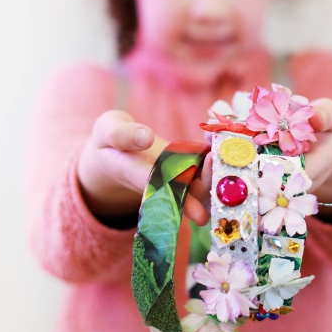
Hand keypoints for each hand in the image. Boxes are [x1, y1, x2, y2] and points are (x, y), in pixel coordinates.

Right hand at [78, 110, 210, 225]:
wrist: (113, 155)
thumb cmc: (107, 142)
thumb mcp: (106, 131)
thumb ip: (121, 134)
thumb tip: (145, 137)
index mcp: (136, 174)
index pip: (158, 186)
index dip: (177, 193)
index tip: (194, 200)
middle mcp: (162, 181)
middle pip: (187, 193)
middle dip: (205, 187)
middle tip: (213, 162)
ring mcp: (178, 175)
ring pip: (202, 184)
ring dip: (215, 175)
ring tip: (223, 152)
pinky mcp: (188, 166)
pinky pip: (207, 168)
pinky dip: (218, 159)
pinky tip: (225, 141)